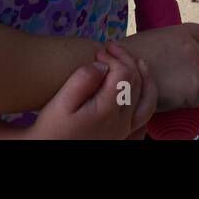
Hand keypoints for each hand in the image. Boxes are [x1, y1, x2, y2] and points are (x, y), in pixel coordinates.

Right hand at [27, 43, 156, 139]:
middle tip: (111, 48)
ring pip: (147, 101)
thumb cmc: (53, 127)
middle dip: (126, 60)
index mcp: (107, 111)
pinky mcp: (123, 136)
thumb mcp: (61, 101)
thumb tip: (102, 64)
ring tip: (139, 62)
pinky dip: (147, 99)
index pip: (124, 74)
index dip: (113, 58)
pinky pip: (144, 117)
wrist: (50, 150)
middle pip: (137, 83)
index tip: (97, 52)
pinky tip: (141, 91)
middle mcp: (122, 122)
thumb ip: (83, 79)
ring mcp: (125, 131)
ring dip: (145, 78)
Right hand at [123, 23, 198, 115]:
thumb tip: (159, 57)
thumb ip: (160, 45)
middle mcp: (192, 47)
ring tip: (198, 100)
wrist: (118, 74)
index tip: (192, 62)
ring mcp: (196, 67)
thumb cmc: (125, 60)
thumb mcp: (147, 41)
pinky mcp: (197, 89)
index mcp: (180, 32)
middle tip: (191, 85)